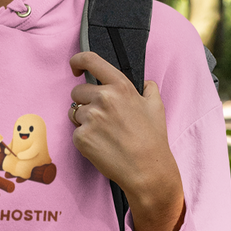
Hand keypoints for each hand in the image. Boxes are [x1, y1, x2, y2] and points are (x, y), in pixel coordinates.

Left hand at [69, 51, 184, 230]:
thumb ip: (148, 89)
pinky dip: (84, 139)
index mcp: (120, 86)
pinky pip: (75, 132)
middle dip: (85, 102)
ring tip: (104, 134)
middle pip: (77, 92)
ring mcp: (90, 118)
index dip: (78, 60)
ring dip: (84, 120)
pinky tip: (101, 146)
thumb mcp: (156, 106)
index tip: (75, 67)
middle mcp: (103, 98)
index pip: (91, 60)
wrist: (147, 170)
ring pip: (74, 112)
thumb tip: (144, 83)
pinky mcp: (81, 137)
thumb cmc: (153, 139)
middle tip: (103, 118)